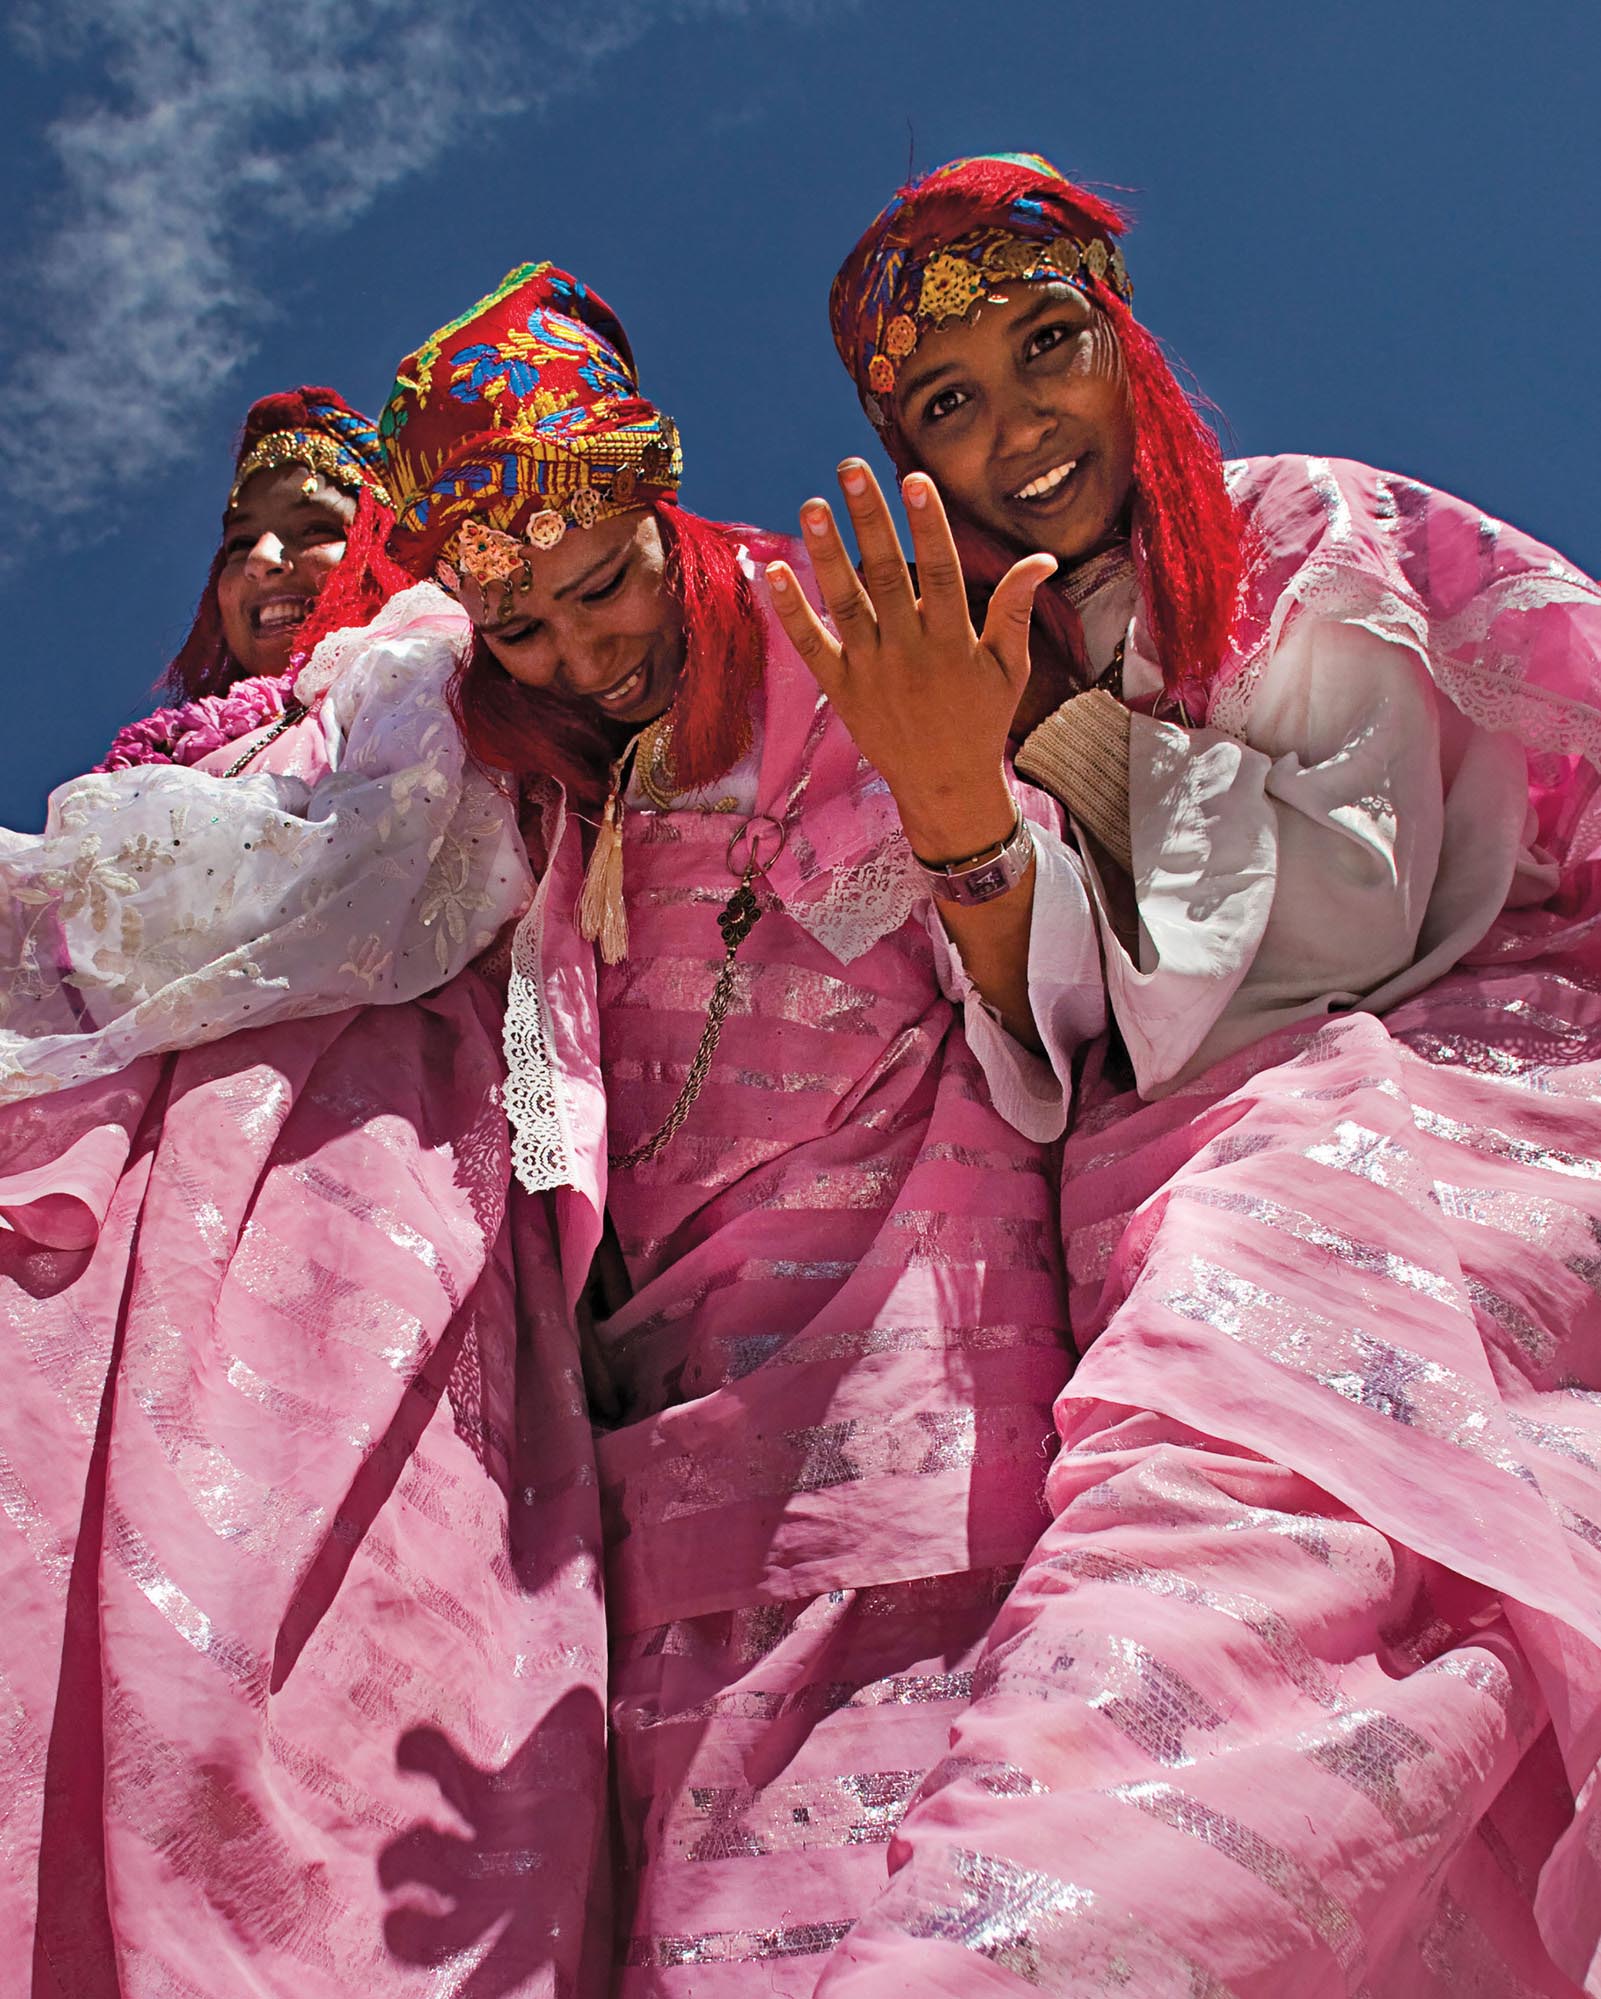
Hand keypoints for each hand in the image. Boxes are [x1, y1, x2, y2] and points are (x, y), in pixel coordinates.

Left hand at [765, 458, 1055, 862]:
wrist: (944, 784)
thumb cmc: (982, 720)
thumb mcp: (1010, 668)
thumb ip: (1016, 609)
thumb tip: (1043, 557)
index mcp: (954, 643)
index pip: (941, 572)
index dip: (929, 524)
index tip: (915, 478)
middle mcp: (910, 653)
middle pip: (887, 575)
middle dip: (870, 519)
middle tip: (850, 467)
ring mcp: (871, 671)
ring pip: (846, 603)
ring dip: (827, 554)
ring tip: (813, 505)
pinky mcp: (841, 690)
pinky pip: (812, 646)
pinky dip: (791, 611)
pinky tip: (773, 570)